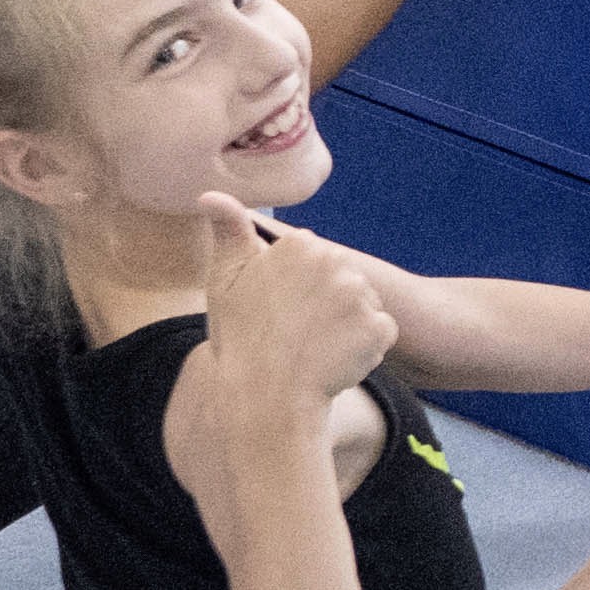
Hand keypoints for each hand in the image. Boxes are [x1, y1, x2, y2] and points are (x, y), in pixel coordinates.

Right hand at [192, 193, 395, 414]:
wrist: (264, 396)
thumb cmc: (240, 339)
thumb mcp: (225, 279)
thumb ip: (228, 230)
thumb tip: (210, 193)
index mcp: (301, 245)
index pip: (314, 263)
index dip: (297, 291)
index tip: (279, 312)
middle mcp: (335, 262)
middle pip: (342, 281)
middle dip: (326, 304)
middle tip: (296, 333)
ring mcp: (361, 295)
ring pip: (362, 306)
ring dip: (346, 326)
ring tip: (315, 349)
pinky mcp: (379, 328)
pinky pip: (380, 334)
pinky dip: (365, 349)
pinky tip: (335, 362)